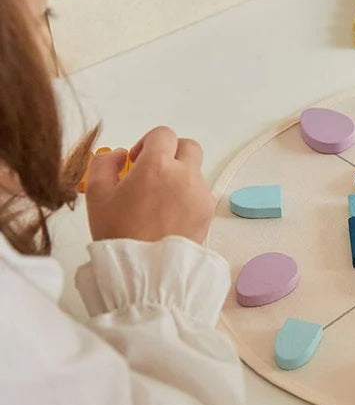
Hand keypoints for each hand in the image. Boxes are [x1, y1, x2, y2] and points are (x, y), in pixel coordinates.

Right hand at [86, 126, 214, 243]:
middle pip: (188, 146)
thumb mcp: (96, 195)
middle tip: (153, 173)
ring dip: (179, 177)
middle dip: (171, 153)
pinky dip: (188, 196)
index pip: (163, 134)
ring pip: (195, 172)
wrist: (145, 269)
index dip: (147, 143)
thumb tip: (122, 154)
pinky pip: (200, 193)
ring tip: (159, 202)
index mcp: (157, 165)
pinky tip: (170, 216)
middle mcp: (185, 174)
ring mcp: (201, 193)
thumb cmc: (118, 232)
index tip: (137, 161)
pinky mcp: (208, 211)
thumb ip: (105, 163)